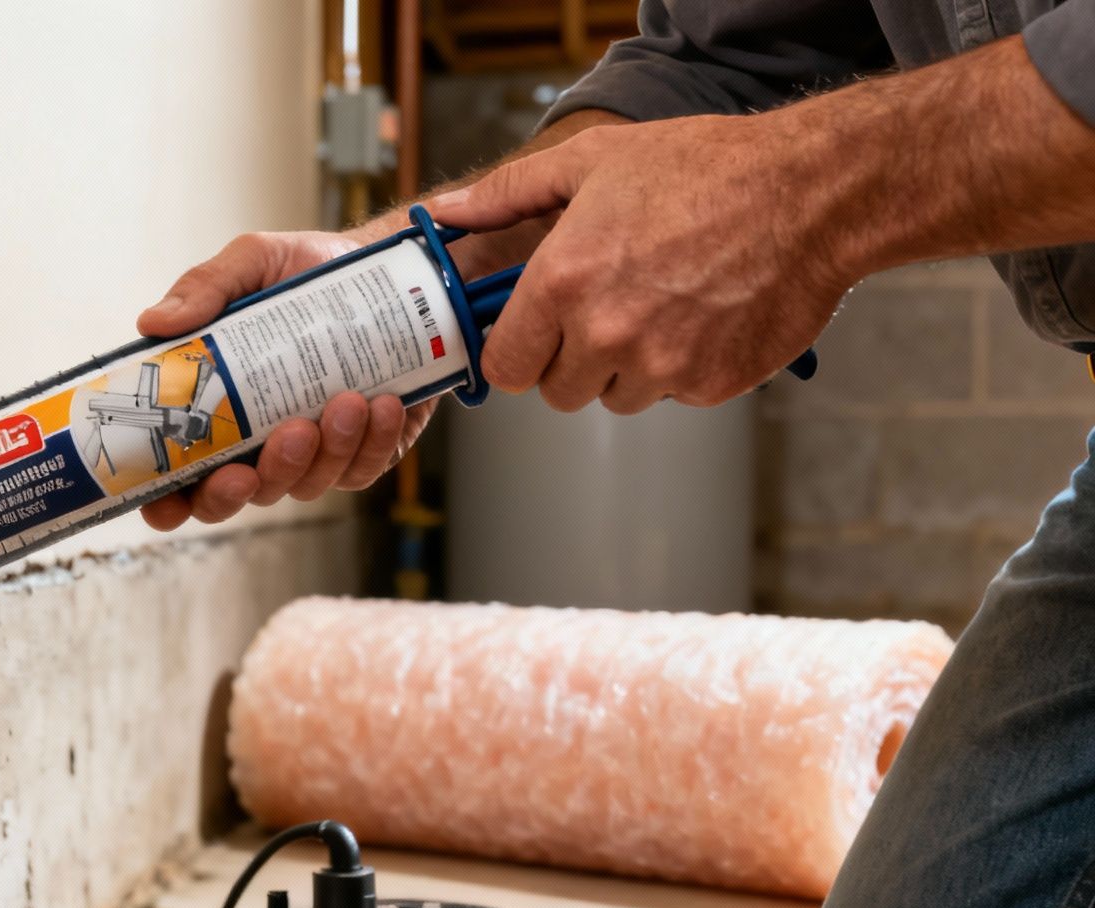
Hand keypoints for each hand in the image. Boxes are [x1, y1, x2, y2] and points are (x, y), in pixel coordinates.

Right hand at [133, 231, 438, 530]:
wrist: (387, 269)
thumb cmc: (307, 272)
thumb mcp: (253, 263)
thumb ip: (205, 287)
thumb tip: (152, 322)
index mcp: (213, 408)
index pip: (175, 479)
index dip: (166, 504)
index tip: (168, 503)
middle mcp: (255, 442)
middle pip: (235, 498)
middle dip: (251, 485)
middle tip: (283, 437)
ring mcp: (310, 455)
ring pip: (304, 486)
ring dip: (324, 452)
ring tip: (346, 401)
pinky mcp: (362, 452)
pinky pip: (360, 470)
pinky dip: (372, 443)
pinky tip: (382, 405)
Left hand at [427, 115, 853, 414]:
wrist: (810, 191)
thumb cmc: (703, 167)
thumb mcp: (593, 160)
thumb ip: (509, 192)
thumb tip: (447, 213)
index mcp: (563, 283)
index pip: (506, 367)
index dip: (518, 352)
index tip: (536, 335)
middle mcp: (606, 332)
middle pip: (558, 391)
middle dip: (573, 360)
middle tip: (608, 310)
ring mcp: (661, 366)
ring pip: (616, 398)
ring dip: (627, 368)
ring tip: (662, 306)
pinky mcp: (711, 385)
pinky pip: (674, 396)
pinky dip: (683, 369)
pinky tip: (704, 316)